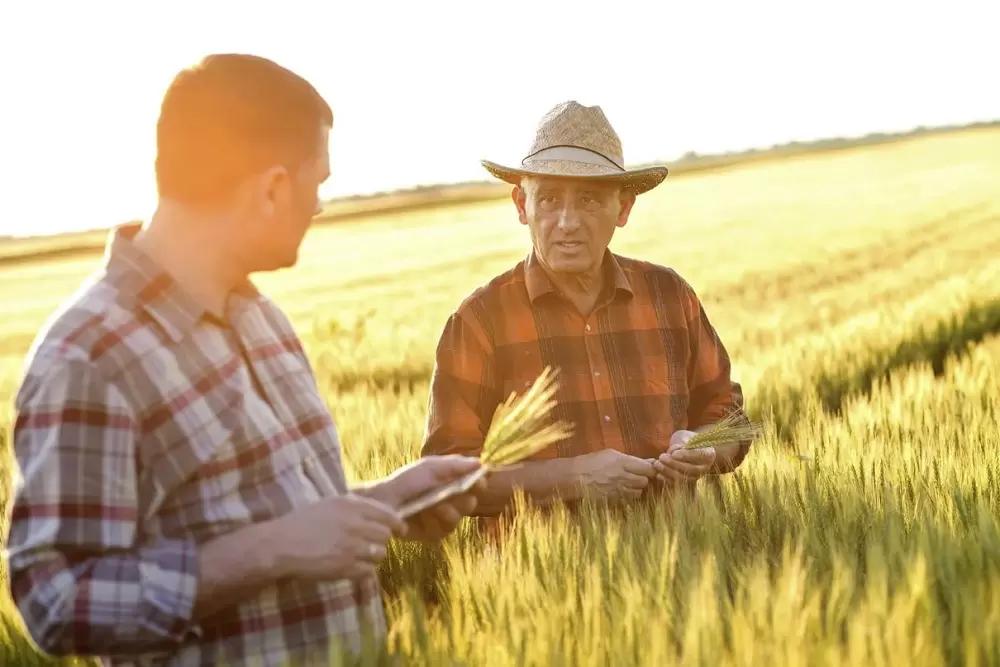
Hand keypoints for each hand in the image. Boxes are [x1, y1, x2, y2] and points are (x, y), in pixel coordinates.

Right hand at [271, 493, 405, 581]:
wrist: (282, 544)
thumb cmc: (302, 522)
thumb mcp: (330, 503)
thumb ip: (354, 506)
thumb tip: (377, 511)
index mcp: (352, 506)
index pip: (388, 514)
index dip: (398, 523)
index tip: (401, 529)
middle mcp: (355, 525)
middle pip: (386, 535)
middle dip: (383, 540)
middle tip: (375, 543)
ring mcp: (351, 548)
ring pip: (380, 554)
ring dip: (374, 556)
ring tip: (362, 556)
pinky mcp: (345, 568)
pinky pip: (368, 571)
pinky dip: (365, 571)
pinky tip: (355, 568)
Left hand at [378, 455, 484, 541]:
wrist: (384, 501)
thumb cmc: (405, 481)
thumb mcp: (429, 467)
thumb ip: (454, 465)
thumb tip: (480, 463)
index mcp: (449, 483)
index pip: (473, 484)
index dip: (479, 483)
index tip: (480, 482)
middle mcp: (448, 501)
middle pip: (470, 503)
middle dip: (466, 499)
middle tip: (457, 494)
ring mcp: (440, 519)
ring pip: (458, 518)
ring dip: (449, 511)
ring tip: (436, 505)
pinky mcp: (432, 534)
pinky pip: (444, 530)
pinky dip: (436, 522)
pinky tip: (425, 515)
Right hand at [573, 449, 656, 500]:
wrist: (574, 477)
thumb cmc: (592, 462)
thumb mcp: (611, 454)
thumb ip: (631, 459)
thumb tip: (650, 461)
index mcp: (622, 462)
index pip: (648, 468)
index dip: (649, 469)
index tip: (646, 469)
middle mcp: (623, 477)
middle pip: (645, 481)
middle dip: (643, 479)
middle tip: (636, 476)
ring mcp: (618, 490)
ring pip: (638, 492)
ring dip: (636, 489)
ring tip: (628, 484)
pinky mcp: (614, 500)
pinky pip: (628, 500)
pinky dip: (628, 496)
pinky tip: (621, 491)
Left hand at [653, 430, 715, 482]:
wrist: (688, 450)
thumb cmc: (686, 441)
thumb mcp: (685, 437)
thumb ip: (681, 443)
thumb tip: (673, 453)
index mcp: (708, 453)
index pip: (699, 455)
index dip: (686, 455)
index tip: (673, 453)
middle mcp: (705, 468)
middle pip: (691, 469)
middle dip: (674, 464)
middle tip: (661, 457)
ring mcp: (696, 477)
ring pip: (683, 478)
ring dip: (668, 472)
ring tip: (657, 464)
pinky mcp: (687, 484)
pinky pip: (677, 485)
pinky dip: (667, 480)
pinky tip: (658, 474)